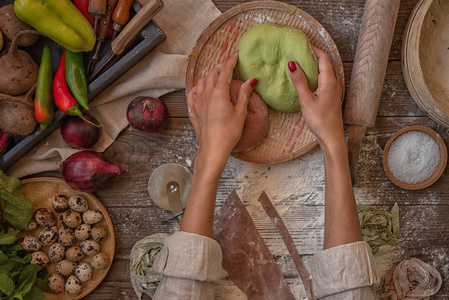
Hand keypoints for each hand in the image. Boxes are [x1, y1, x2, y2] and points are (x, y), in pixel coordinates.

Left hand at [187, 52, 256, 169]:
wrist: (213, 149)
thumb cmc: (229, 133)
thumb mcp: (240, 112)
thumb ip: (244, 94)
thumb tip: (251, 80)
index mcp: (219, 92)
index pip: (225, 71)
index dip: (231, 61)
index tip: (236, 54)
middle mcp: (206, 94)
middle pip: (212, 74)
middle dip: (220, 67)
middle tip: (227, 64)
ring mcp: (197, 102)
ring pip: (201, 82)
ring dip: (209, 75)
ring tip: (215, 74)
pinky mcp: (193, 111)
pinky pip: (192, 93)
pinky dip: (197, 87)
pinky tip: (200, 88)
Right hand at [288, 47, 343, 147]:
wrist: (331, 137)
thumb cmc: (319, 120)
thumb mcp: (306, 100)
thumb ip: (299, 81)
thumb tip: (292, 64)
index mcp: (329, 81)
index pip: (323, 58)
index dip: (314, 49)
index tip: (303, 44)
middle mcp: (334, 84)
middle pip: (325, 64)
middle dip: (314, 56)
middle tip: (300, 52)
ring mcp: (334, 91)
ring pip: (325, 73)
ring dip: (314, 66)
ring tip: (301, 63)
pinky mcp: (331, 97)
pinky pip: (324, 81)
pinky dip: (316, 76)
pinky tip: (307, 80)